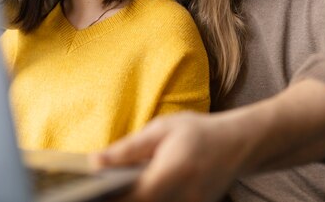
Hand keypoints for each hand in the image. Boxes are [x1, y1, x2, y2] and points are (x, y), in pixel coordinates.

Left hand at [92, 112, 242, 201]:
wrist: (239, 144)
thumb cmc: (198, 131)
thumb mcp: (161, 129)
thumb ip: (127, 149)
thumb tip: (94, 163)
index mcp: (172, 173)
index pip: (132, 198)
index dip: (107, 200)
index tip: (85, 195)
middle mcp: (183, 198)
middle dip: (116, 201)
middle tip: (94, 193)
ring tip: (109, 192)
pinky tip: (132, 192)